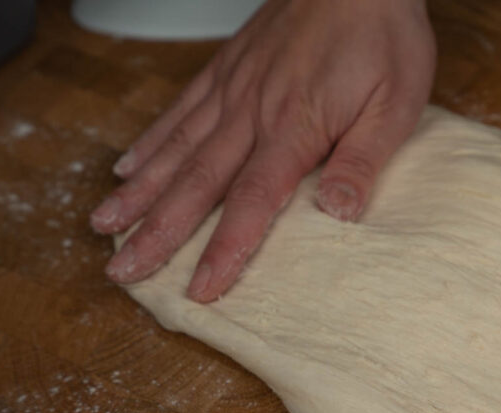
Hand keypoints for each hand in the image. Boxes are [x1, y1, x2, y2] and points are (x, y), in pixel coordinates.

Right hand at [91, 0, 435, 301]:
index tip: (198, 289)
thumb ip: (362, 160)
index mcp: (294, 128)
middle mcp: (251, 112)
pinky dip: (152, 141)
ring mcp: (233, 87)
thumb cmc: (383, 35)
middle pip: (196, 184)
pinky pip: (180, 109)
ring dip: (140, 193)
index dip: (224, 250)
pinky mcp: (228, 67)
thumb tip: (339, 215)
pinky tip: (130, 166)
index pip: (252, 202)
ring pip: (176, 149)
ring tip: (105, 226)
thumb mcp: (396, 103)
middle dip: (157, 233)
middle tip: (122, 271)